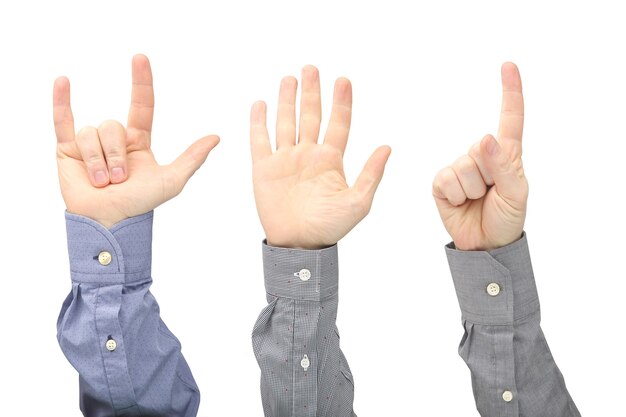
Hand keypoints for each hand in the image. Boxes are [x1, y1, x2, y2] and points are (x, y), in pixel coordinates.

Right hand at [53, 54, 218, 227]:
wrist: (109, 222)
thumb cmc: (141, 204)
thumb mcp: (172, 180)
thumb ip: (192, 158)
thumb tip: (216, 137)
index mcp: (138, 142)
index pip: (141, 104)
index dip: (141, 82)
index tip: (140, 58)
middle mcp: (114, 139)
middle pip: (113, 126)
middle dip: (115, 155)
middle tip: (118, 181)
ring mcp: (90, 144)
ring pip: (92, 133)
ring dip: (97, 161)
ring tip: (101, 183)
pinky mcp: (67, 149)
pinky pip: (63, 120)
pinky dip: (61, 101)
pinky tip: (63, 81)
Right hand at [250, 66, 390, 248]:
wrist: (298, 245)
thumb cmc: (330, 228)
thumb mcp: (357, 202)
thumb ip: (371, 174)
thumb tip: (387, 147)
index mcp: (331, 160)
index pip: (338, 123)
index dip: (341, 102)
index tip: (343, 80)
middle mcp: (308, 154)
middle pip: (310, 115)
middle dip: (311, 92)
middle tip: (311, 68)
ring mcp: (285, 159)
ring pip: (286, 122)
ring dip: (287, 100)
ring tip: (289, 79)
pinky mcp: (264, 168)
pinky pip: (260, 140)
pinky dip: (259, 122)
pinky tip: (260, 104)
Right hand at [432, 63, 526, 250]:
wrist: (484, 245)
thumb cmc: (507, 218)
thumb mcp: (516, 194)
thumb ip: (503, 165)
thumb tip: (485, 137)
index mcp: (506, 155)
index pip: (509, 119)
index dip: (510, 92)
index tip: (508, 66)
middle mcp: (481, 157)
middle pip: (479, 148)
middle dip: (487, 175)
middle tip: (490, 194)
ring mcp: (460, 168)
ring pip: (462, 166)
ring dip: (471, 189)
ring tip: (476, 201)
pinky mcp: (442, 182)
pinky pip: (445, 179)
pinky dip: (455, 195)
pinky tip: (460, 203)